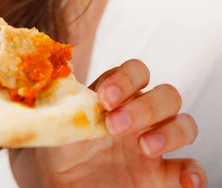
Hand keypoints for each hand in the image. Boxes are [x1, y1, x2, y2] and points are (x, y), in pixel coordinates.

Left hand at [34, 60, 205, 187]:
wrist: (58, 183)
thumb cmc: (58, 147)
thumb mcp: (56, 122)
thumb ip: (62, 102)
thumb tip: (54, 77)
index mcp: (117, 95)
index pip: (136, 72)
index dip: (125, 80)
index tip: (105, 99)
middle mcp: (140, 114)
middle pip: (166, 94)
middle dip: (145, 107)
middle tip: (115, 126)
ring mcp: (154, 143)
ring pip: (184, 123)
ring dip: (170, 132)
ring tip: (144, 148)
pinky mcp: (162, 176)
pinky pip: (191, 168)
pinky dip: (194, 172)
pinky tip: (186, 180)